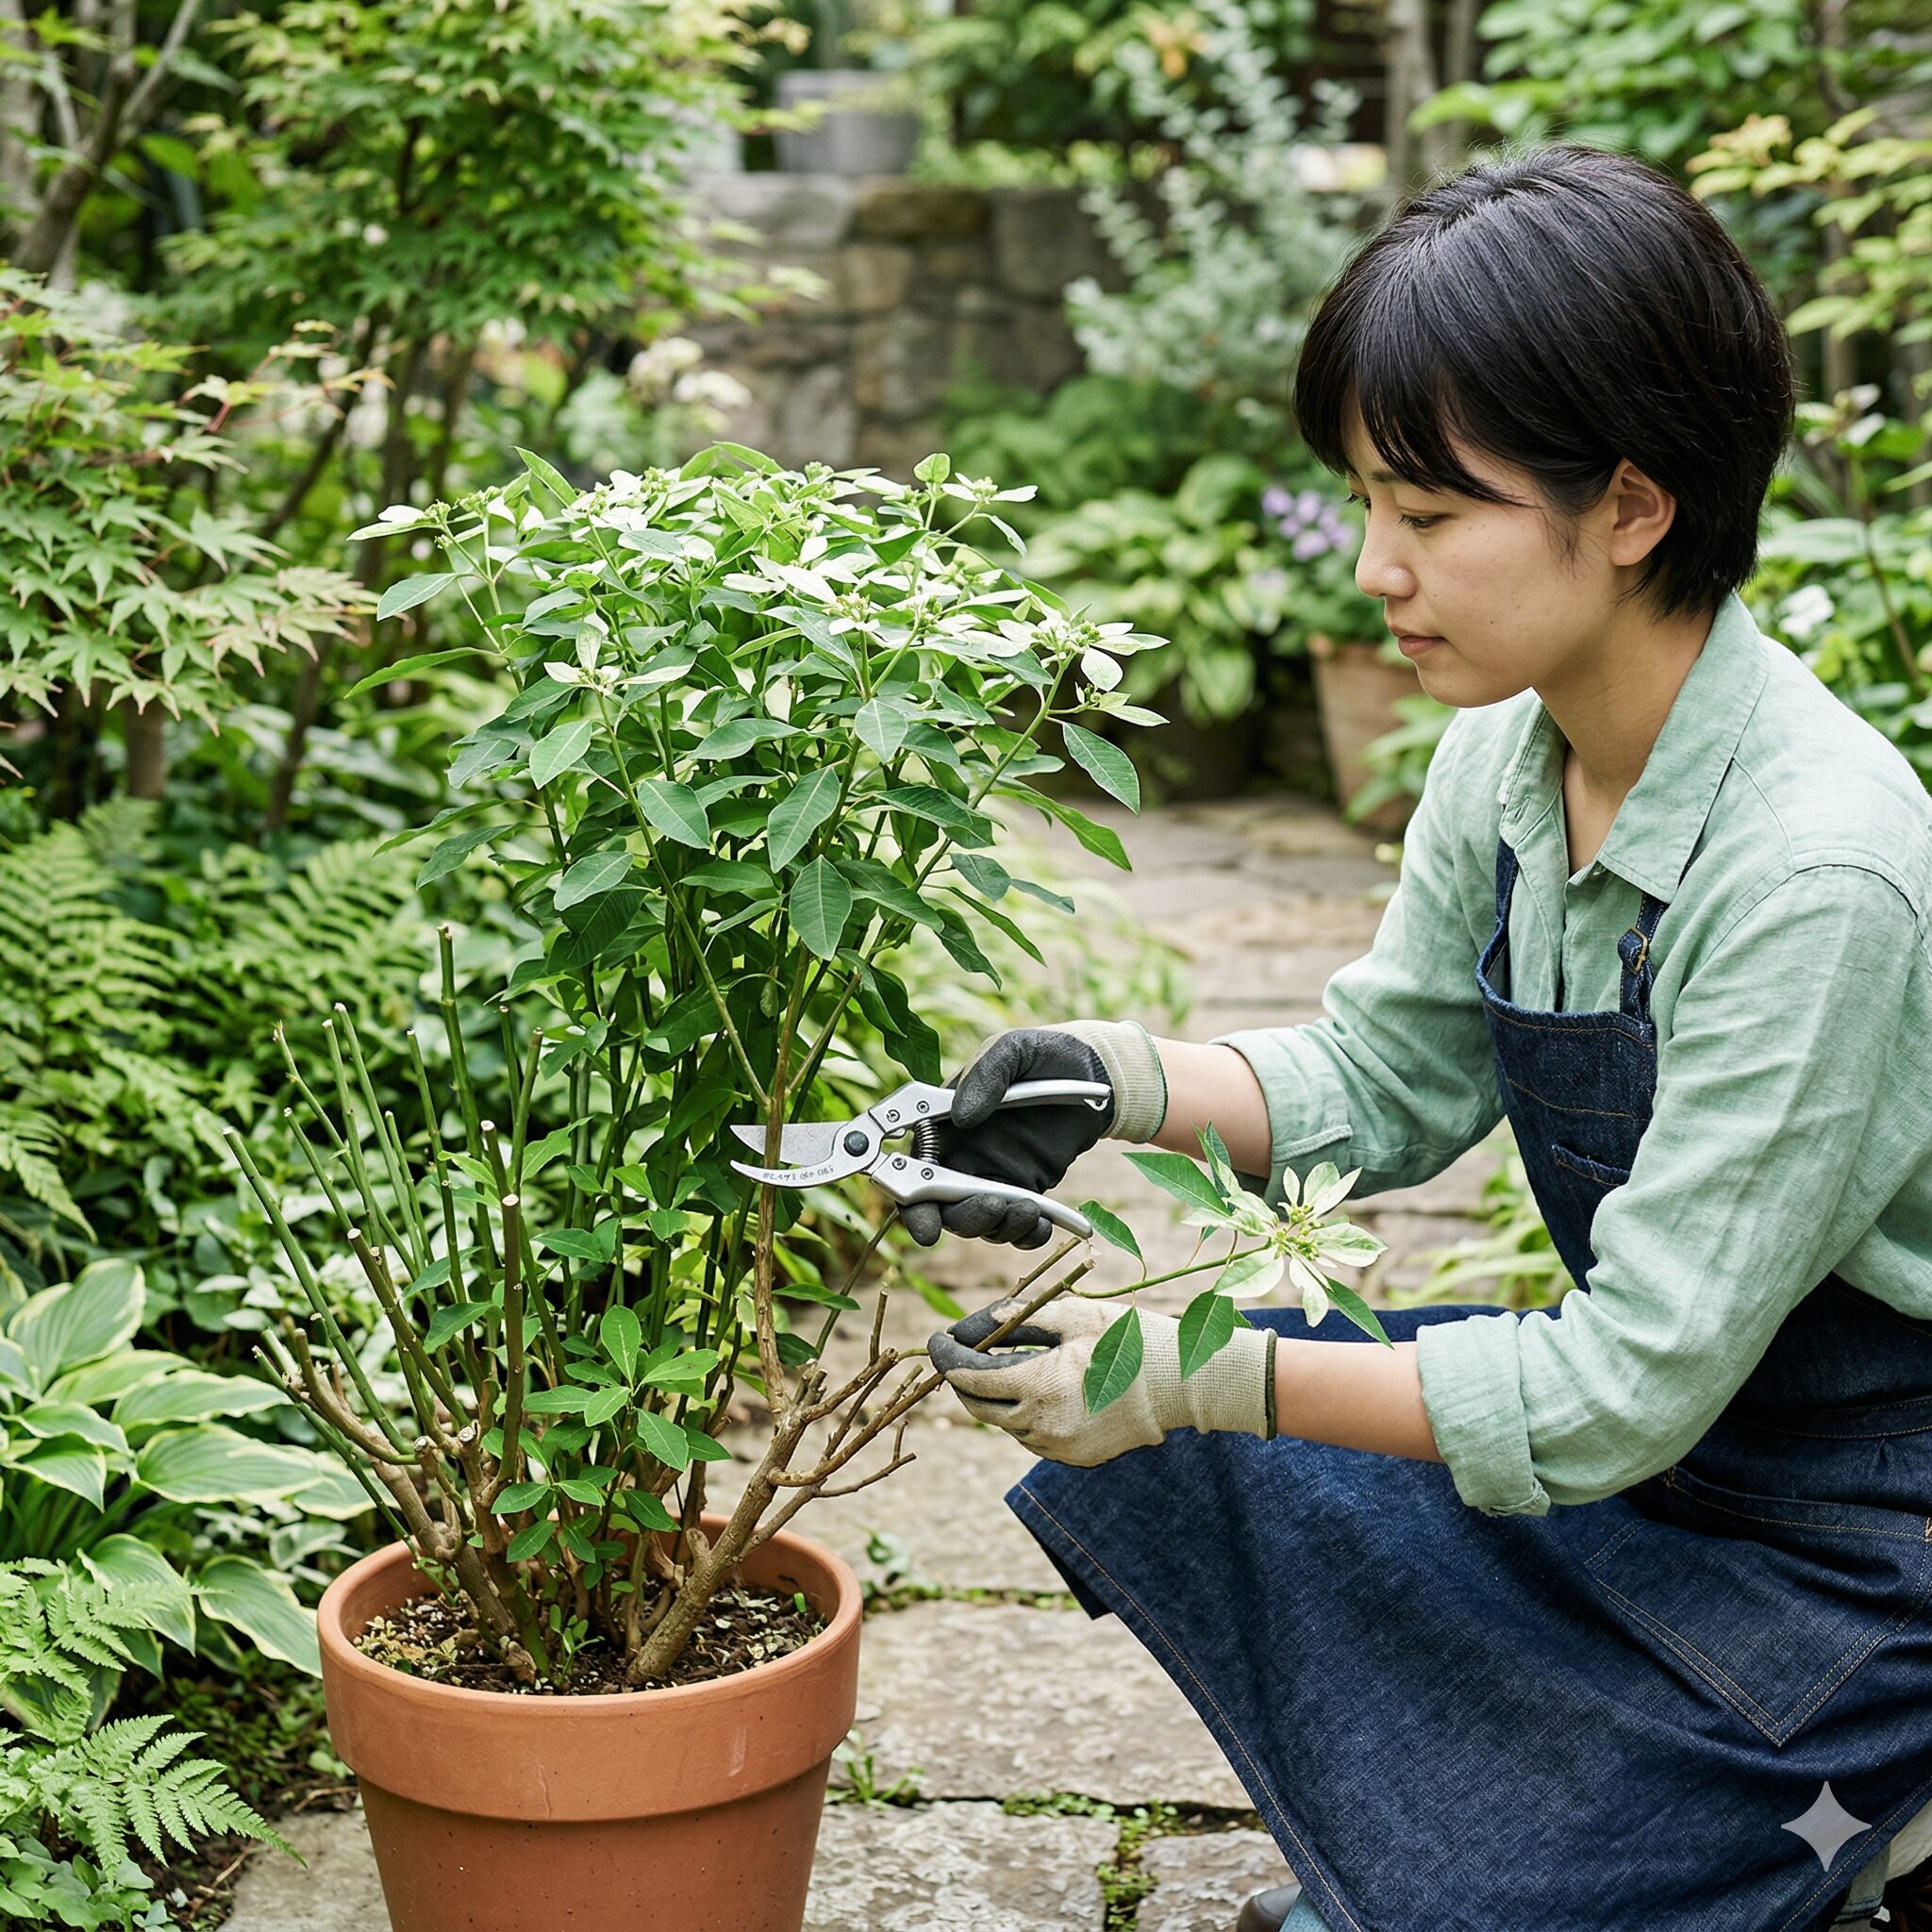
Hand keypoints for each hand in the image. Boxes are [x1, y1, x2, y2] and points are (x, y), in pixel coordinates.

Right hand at [897, 1027, 1114, 1249]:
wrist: (1093, 1070)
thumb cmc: (1042, 1054)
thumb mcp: (1012, 1050)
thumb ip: (986, 1074)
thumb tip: (960, 1116)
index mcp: (943, 1123)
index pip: (914, 1167)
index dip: (913, 1203)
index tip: (927, 1227)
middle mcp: (962, 1155)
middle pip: (944, 1206)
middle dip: (963, 1218)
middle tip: (994, 1206)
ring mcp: (993, 1175)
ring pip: (980, 1221)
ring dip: (998, 1226)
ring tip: (1028, 1209)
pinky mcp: (1026, 1189)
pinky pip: (1018, 1225)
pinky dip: (1027, 1234)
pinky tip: (1043, 1223)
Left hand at [925, 1295, 1275, 1466]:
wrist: (1181, 1383)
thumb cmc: (1129, 1339)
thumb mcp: (1075, 1317)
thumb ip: (1025, 1317)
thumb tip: (985, 1318)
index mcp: (1039, 1384)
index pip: (971, 1379)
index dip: (947, 1360)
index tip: (936, 1343)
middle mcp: (1042, 1423)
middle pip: (979, 1408)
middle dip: (963, 1383)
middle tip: (958, 1357)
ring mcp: (1057, 1447)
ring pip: (1006, 1424)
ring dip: (996, 1399)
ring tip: (1004, 1367)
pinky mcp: (1074, 1458)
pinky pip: (1033, 1437)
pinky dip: (1025, 1415)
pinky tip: (1039, 1390)